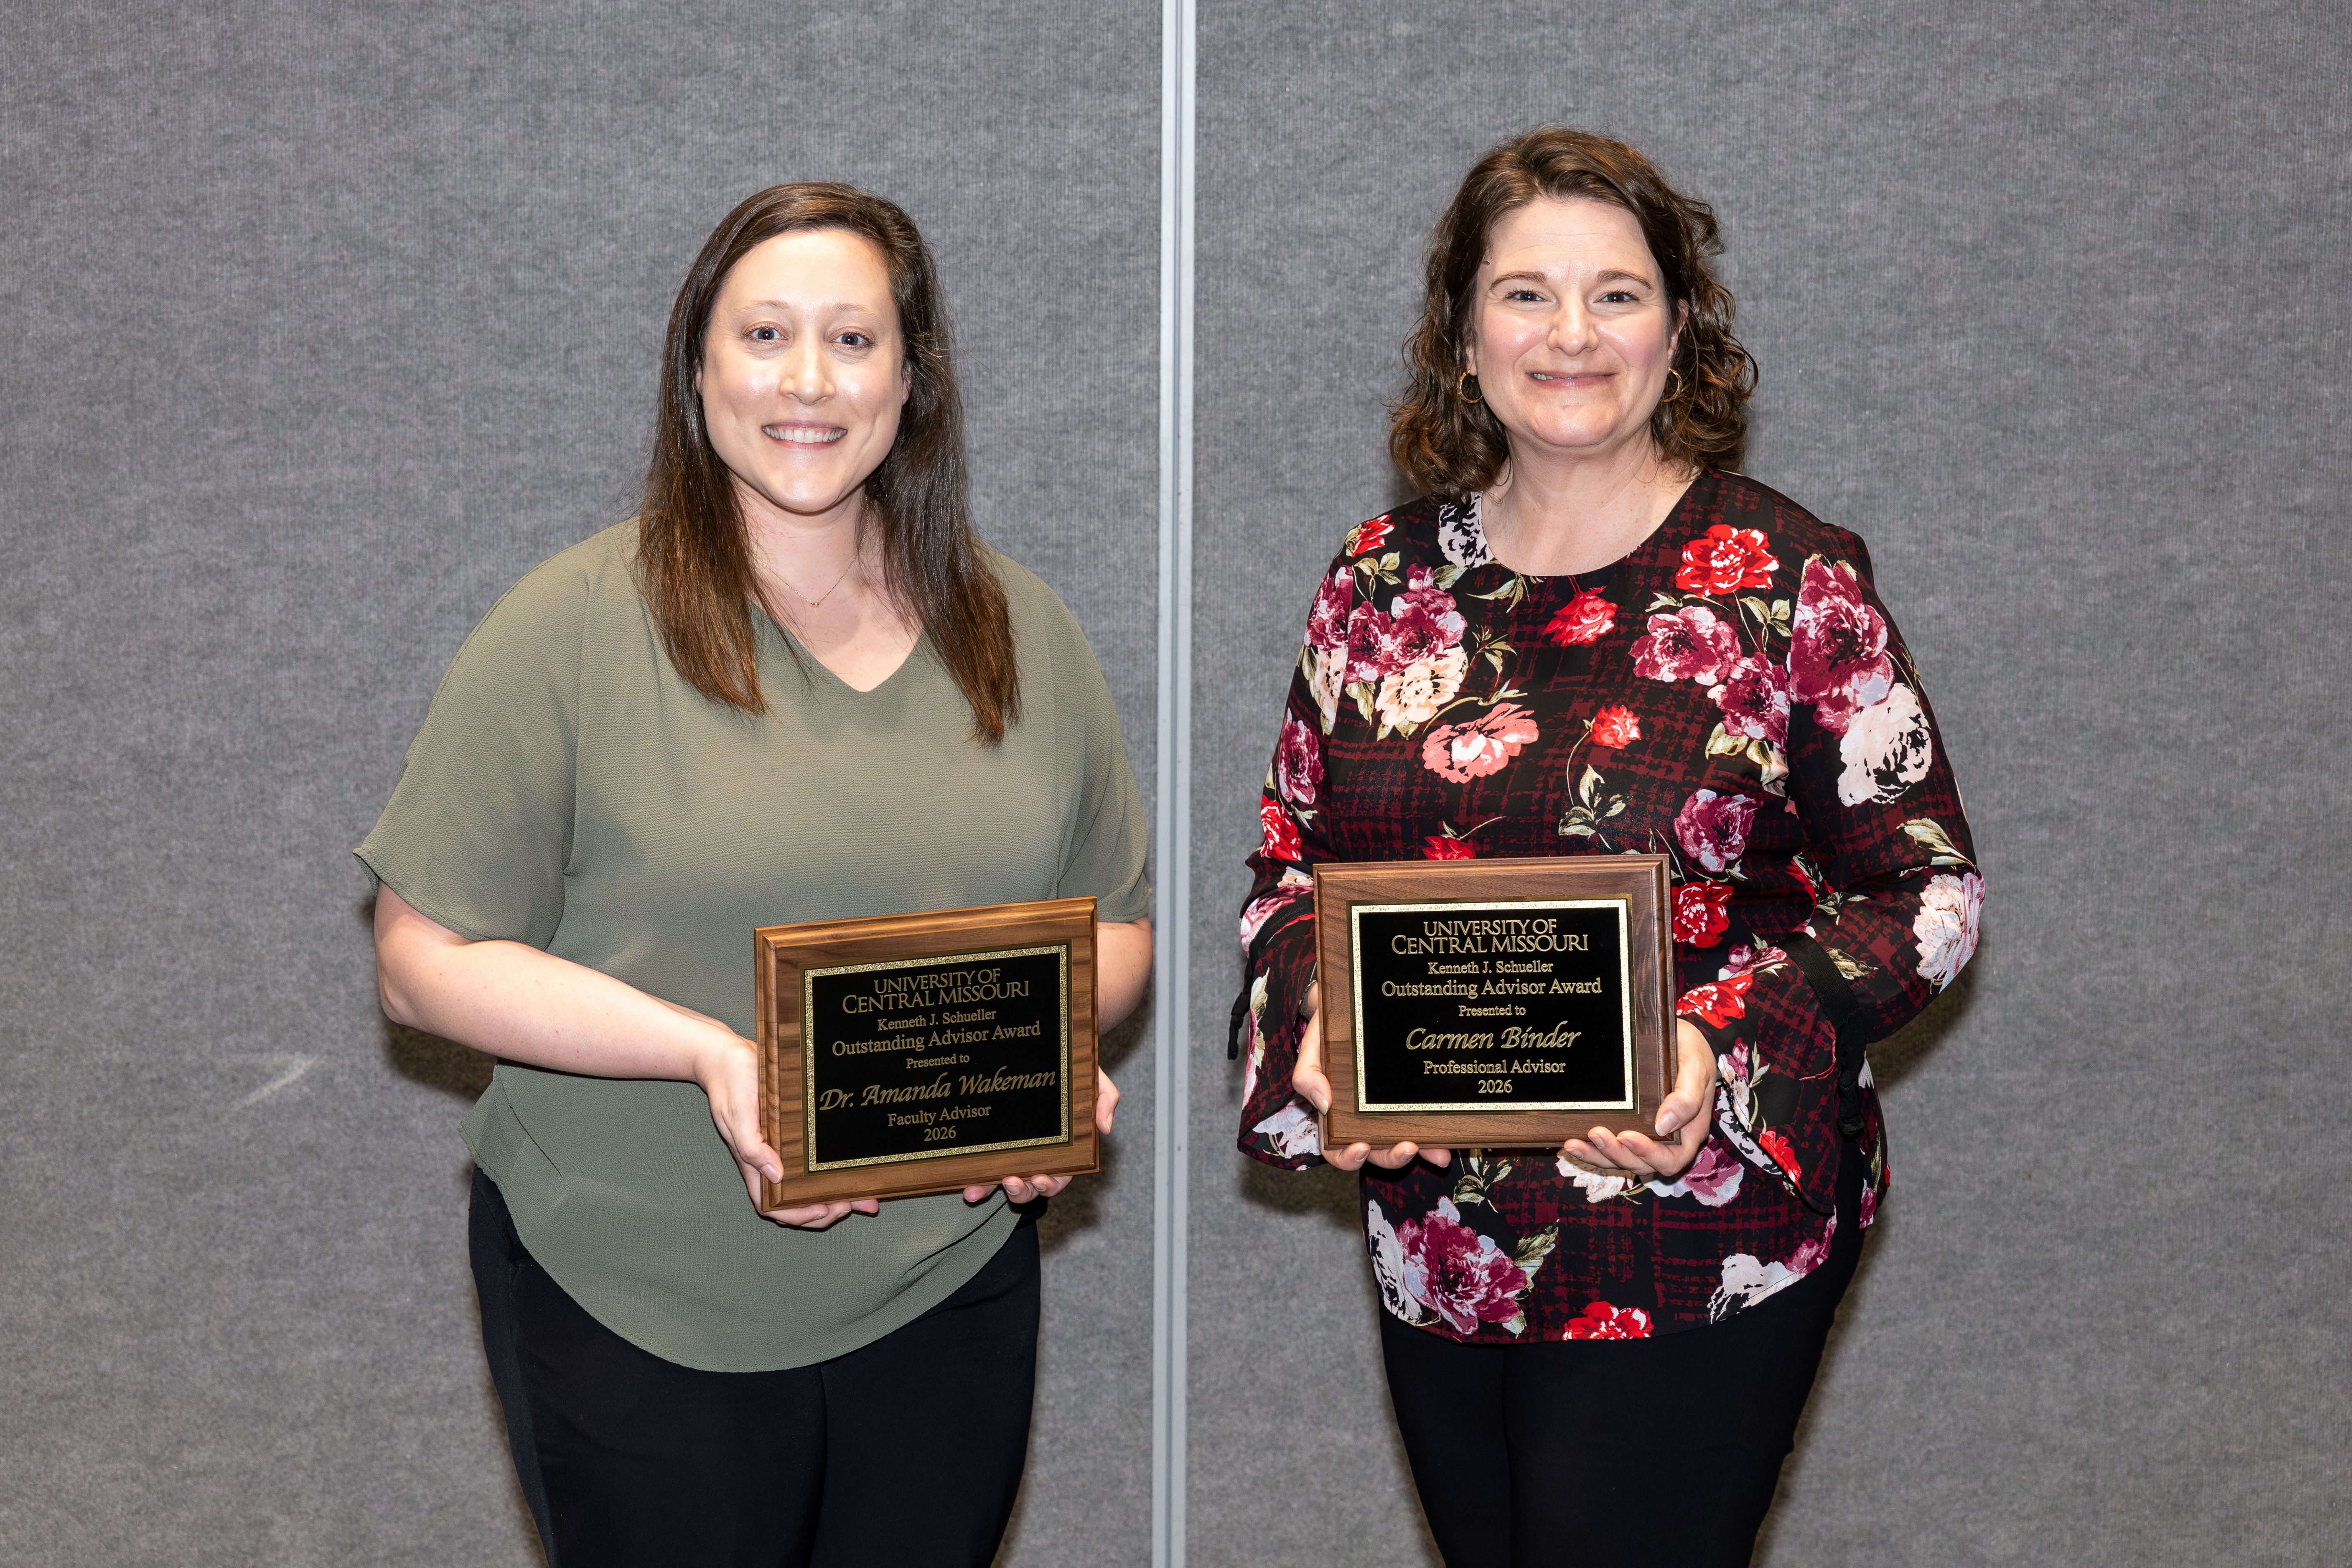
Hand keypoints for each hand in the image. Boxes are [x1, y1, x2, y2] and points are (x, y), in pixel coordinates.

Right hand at [694, 1031, 879, 1228]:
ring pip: (808, 1182)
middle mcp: (768, 1161)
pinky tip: (852, 1164)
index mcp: (753, 1164)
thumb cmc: (730, 1085)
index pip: (773, 1205)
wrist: (728, 1056)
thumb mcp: (737, 1115)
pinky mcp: (790, 1132)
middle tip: (858, 1203)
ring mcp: (780, 1147)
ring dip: (836, 1192)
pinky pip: (812, 1158)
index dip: (798, 1215)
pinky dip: (831, 1167)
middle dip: (828, 1208)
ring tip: (865, 1193)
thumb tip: (776, 1175)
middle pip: (797, 1200)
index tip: (826, 1210)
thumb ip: (751, 1147)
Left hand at [961, 1067, 1118, 1204]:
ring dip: (990, 1191)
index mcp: (1064, 1152)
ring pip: (1004, 1182)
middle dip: (1020, 1192)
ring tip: (976, 1191)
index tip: (1040, 1178)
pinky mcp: (996, 1145)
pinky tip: (964, 1181)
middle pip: (1030, 1187)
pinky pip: (986, 1167)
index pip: (1058, 1177)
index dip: (1049, 1184)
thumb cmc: (1078, 1074)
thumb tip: (1105, 1127)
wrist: (1056, 1054)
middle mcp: (1039, 1158)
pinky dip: (976, 1178)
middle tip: (1010, 1182)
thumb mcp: (1097, 1083)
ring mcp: (1016, 1153)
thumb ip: (1105, 1101)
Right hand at [1292, 983, 1450, 1172]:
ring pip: (1402, 1144)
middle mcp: (1362, 1119)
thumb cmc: (1327, 1030)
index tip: (1361, 1148)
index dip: (1347, 1157)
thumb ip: (1308, 1075)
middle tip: (1407, 1147)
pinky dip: (1436, 1137)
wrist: (1354, 1004)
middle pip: (1375, 1153)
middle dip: (1391, 1157)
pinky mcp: (1409, 1100)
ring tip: (1438, 1154)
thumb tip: (1324, 1103)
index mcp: (1334, 1114)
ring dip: (1421, 1153)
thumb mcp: (1311, 1048)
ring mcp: (1388, 1111)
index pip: (1335, 1149)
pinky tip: (1449, 1139)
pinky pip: (1423, 1124)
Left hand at [1559, 1020, 1714, 1181]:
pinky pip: (1611, 1147)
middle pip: (1642, 1163)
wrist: (1678, 1039)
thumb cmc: (1692, 1053)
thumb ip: (1687, 1097)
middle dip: (1617, 1153)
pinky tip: (1570, 1141)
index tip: (1627, 1137)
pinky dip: (1591, 1149)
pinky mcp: (1628, 1127)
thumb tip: (1664, 1125)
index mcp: (1688, 1131)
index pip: (1672, 1159)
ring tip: (1574, 1143)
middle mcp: (1666, 1139)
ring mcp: (1646, 1135)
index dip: (1649, 1155)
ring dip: (1598, 1155)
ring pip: (1622, 1159)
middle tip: (1596, 1133)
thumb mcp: (1697, 1068)